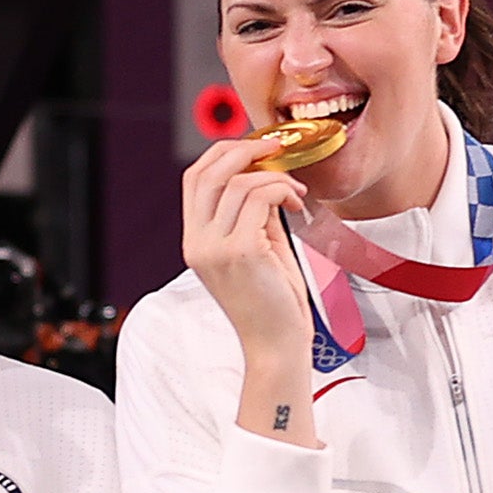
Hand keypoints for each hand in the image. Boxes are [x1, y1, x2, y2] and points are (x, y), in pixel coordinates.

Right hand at [174, 139, 319, 439]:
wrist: (276, 345)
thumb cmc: (273, 302)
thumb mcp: (258, 248)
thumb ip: (255, 214)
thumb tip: (267, 175)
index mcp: (195, 241)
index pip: (194, 178)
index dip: (223, 152)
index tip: (256, 147)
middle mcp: (197, 243)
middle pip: (208, 171)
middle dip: (244, 149)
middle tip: (277, 146)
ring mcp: (215, 248)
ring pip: (239, 182)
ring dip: (275, 176)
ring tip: (296, 192)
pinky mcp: (241, 252)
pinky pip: (260, 197)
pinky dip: (283, 189)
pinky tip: (298, 203)